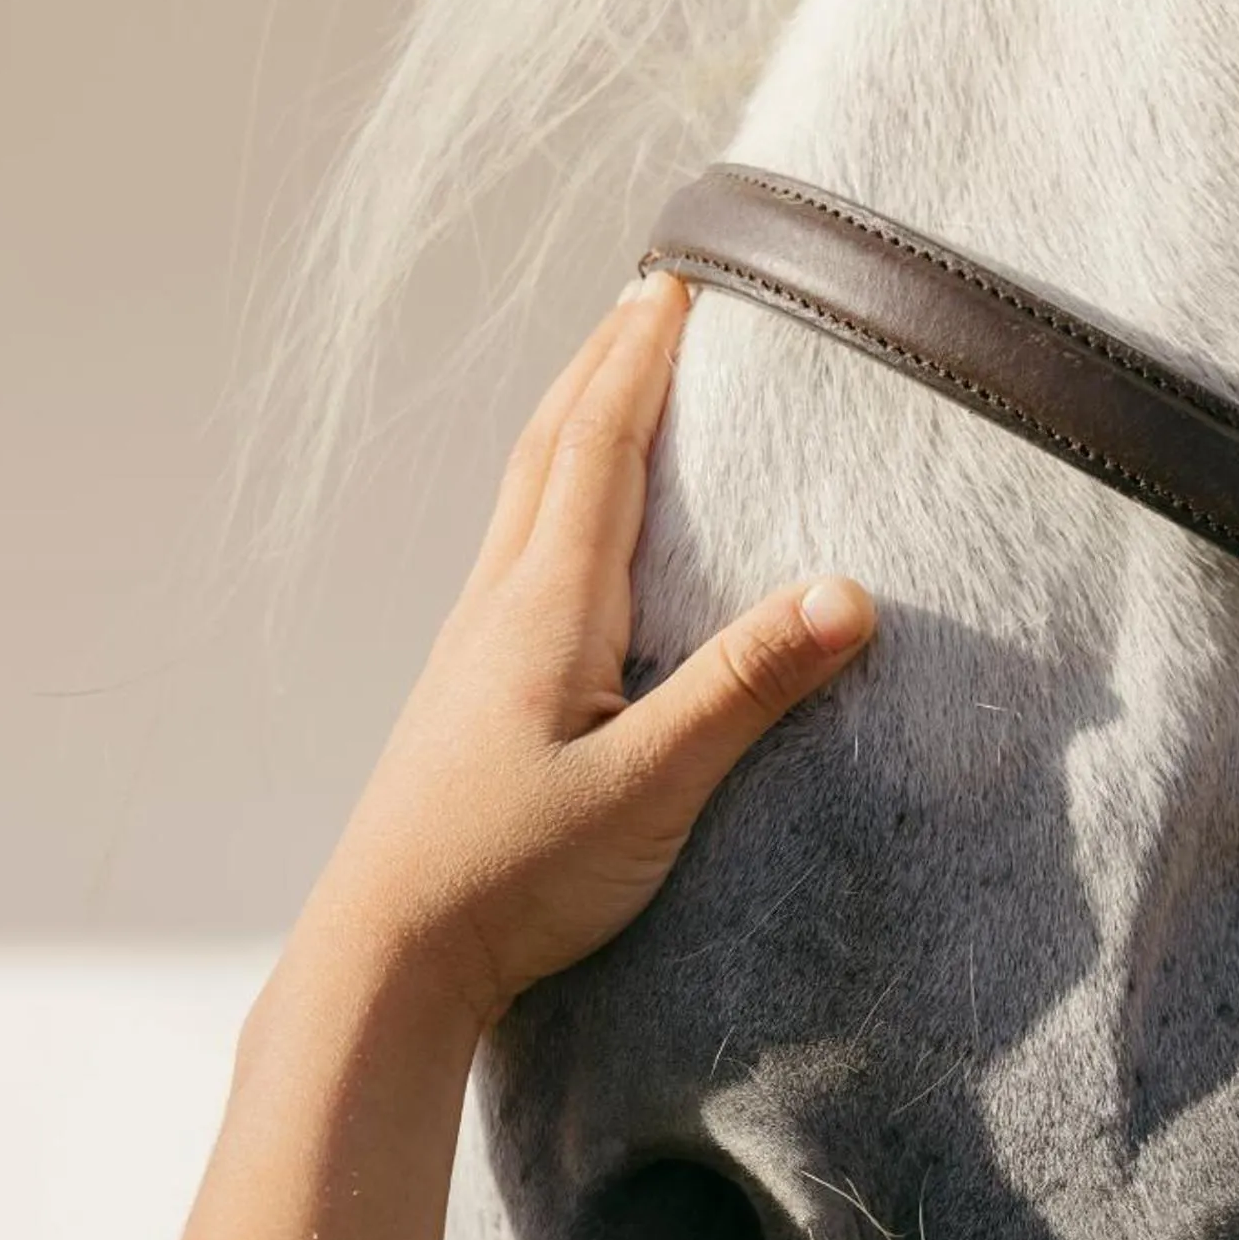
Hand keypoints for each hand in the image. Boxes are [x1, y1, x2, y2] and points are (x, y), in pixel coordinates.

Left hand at [161, 274, 873, 1239]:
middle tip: (653, 300)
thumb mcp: (651, 790)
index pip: (599, 447)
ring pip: (522, 502)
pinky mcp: (465, 700)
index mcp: (547, 608)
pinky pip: (513, 561)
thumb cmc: (512, 881)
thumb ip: (745, 689)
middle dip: (604, 366)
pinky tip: (564, 540)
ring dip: (571, 426)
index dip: (640, 359)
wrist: (389, 959)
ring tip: (612, 385)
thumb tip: (849, 596)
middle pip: (550, 452)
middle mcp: (499, 609)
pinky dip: (550, 502)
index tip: (682, 280)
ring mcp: (472, 652)